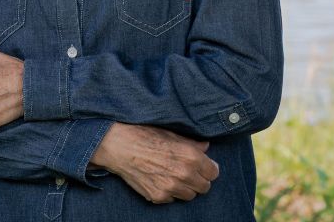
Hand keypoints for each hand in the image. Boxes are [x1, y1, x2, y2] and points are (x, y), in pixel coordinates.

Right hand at [90, 123, 218, 203]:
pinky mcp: (158, 196)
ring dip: (185, 188)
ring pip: (189, 196)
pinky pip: (172, 199)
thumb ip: (192, 143)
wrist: (120, 146)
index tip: (202, 167)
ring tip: (173, 176)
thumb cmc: (145, 136)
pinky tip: (160, 180)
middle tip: (188, 172)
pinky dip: (169, 192)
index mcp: (191, 156)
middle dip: (198, 180)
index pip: (213, 172)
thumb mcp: (172, 134)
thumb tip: (205, 147)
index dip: (208, 169)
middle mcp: (184, 174)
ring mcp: (171, 188)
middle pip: (204, 187)